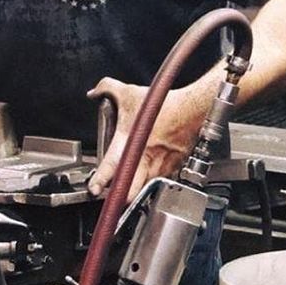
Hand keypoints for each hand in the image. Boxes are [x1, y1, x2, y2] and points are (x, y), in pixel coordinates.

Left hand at [86, 78, 199, 200]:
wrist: (192, 109)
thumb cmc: (164, 104)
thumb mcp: (129, 92)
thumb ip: (107, 88)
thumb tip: (94, 92)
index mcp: (129, 144)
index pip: (109, 169)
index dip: (98, 182)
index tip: (93, 188)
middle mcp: (144, 159)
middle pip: (130, 193)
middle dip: (121, 197)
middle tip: (114, 193)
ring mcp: (160, 167)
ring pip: (146, 187)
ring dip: (138, 186)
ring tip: (133, 179)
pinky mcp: (174, 168)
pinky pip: (161, 180)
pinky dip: (154, 177)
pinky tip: (151, 169)